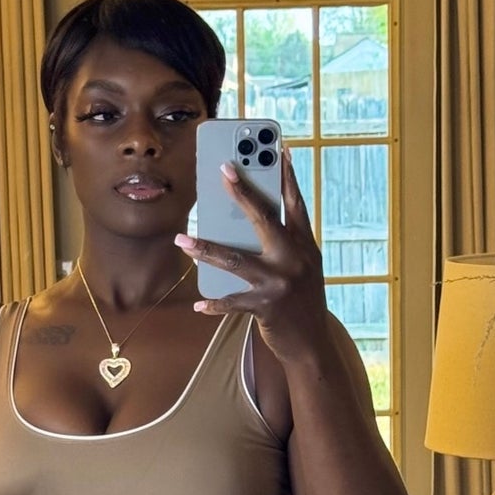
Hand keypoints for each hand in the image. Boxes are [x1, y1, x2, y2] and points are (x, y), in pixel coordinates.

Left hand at [175, 148, 330, 361]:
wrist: (313, 346)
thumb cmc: (302, 303)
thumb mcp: (304, 268)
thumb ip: (285, 244)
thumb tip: (249, 222)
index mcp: (305, 246)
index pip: (295, 203)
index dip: (288, 175)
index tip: (280, 148)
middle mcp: (294, 259)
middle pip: (264, 219)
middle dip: (242, 193)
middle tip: (223, 169)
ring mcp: (280, 283)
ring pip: (235, 259)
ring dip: (204, 248)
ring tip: (181, 239)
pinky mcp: (266, 306)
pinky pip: (232, 302)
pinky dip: (214, 303)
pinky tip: (199, 303)